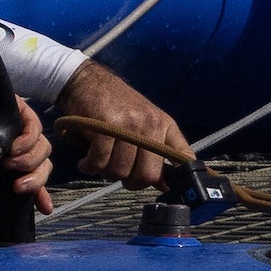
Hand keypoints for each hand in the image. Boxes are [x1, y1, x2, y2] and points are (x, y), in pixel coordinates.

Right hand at [0, 91, 54, 217]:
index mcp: (5, 161)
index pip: (30, 178)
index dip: (40, 193)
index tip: (45, 209)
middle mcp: (16, 145)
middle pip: (43, 165)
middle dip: (36, 180)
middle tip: (18, 187)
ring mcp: (19, 127)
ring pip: (43, 148)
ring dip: (30, 160)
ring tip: (11, 164)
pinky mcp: (19, 109)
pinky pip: (35, 127)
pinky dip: (29, 140)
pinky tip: (15, 148)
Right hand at [54, 60, 187, 189]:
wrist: (88, 81)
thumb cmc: (116, 105)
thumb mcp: (144, 123)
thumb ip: (155, 154)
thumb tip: (164, 185)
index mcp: (164, 126)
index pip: (184, 158)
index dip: (181, 180)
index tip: (169, 190)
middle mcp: (150, 125)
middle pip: (147, 176)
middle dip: (130, 182)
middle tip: (118, 172)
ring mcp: (128, 125)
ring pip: (120, 172)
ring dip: (106, 172)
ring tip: (101, 160)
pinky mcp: (104, 127)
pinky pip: (99, 162)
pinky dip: (89, 166)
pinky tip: (87, 161)